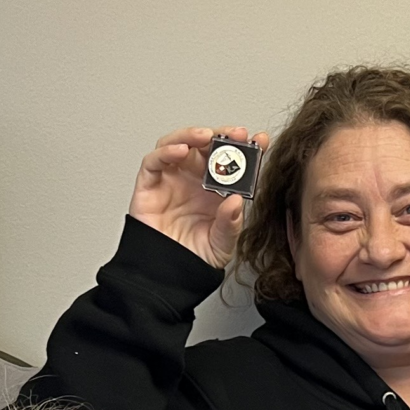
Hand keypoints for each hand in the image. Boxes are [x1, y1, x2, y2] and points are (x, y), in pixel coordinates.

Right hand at [129, 124, 269, 268]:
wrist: (169, 274)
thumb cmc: (194, 257)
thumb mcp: (222, 244)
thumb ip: (230, 224)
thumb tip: (236, 202)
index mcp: (215, 189)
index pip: (231, 161)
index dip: (245, 148)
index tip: (260, 140)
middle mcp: (193, 179)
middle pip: (205, 146)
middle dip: (221, 135)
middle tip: (236, 134)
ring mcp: (170, 179)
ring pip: (179, 144)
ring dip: (192, 135)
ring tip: (207, 136)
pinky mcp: (149, 185)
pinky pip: (154, 161)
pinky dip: (166, 151)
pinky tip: (181, 150)